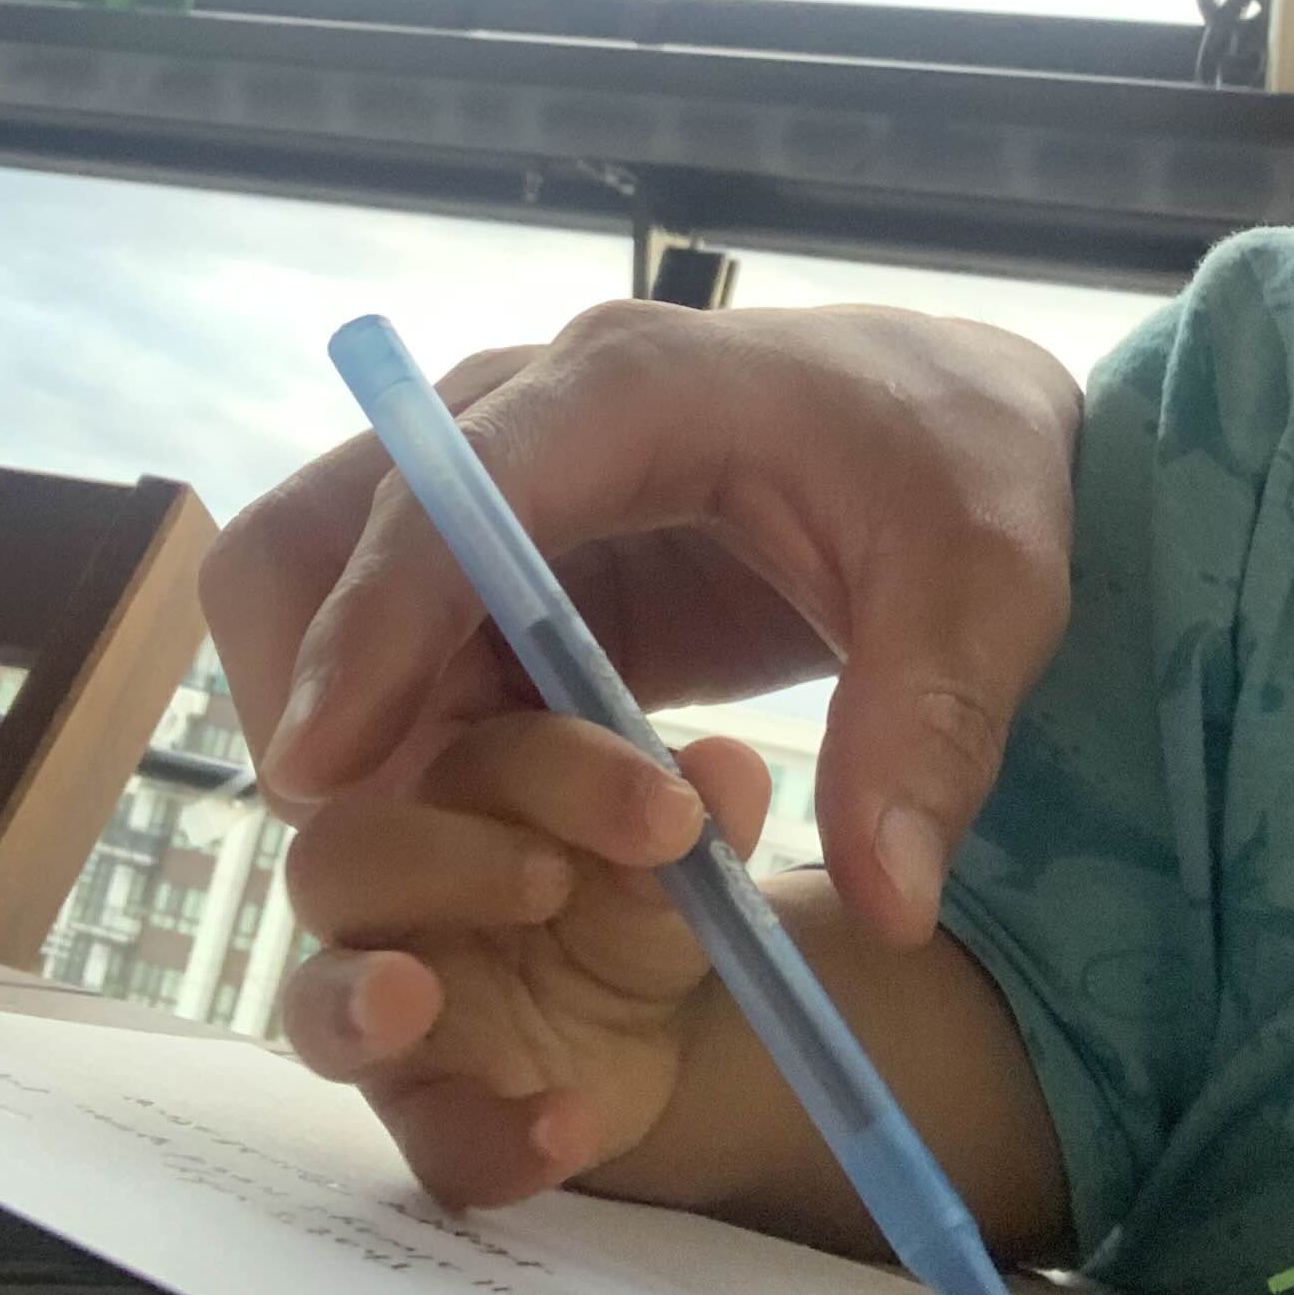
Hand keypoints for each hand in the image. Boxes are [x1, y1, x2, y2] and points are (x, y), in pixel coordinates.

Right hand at [198, 299, 1080, 947]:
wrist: (967, 423)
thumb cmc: (974, 474)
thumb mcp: (991, 594)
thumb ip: (931, 733)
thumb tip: (890, 907)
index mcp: (636, 388)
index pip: (450, 494)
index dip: (374, 626)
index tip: (323, 774)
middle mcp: (533, 415)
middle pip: (318, 523)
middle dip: (302, 680)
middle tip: (348, 839)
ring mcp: (506, 483)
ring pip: (322, 588)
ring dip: (341, 722)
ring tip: (409, 857)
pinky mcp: (513, 559)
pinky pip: (398, 646)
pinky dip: (398, 739)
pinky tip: (463, 836)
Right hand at [276, 710, 771, 1209]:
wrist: (661, 1030)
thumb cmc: (636, 899)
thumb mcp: (682, 860)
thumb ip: (701, 816)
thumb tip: (728, 771)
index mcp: (462, 791)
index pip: (479, 752)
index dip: (567, 768)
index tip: (672, 808)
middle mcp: (398, 887)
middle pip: (346, 851)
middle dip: (443, 860)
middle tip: (552, 880)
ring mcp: (390, 1001)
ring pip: (313, 995)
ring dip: (355, 997)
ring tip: (412, 999)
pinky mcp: (425, 1107)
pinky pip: (424, 1133)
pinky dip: (486, 1138)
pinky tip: (564, 1129)